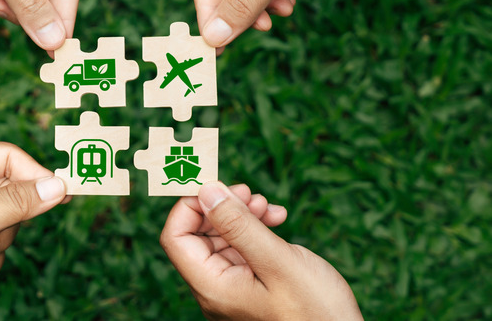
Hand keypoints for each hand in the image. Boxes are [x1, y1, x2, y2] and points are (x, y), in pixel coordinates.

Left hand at [160, 182, 362, 319]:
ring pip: (222, 239)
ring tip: (269, 207)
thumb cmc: (315, 311)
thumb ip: (238, 226)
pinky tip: (277, 219)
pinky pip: (242, 250)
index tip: (218, 183)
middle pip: (197, 235)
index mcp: (213, 287)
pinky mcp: (250, 286)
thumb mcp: (277, 261)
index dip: (190, 205)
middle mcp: (215, 290)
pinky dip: (256, 229)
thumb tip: (205, 192)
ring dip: (242, 215)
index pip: (176, 237)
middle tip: (251, 193)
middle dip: (221, 207)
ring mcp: (232, 289)